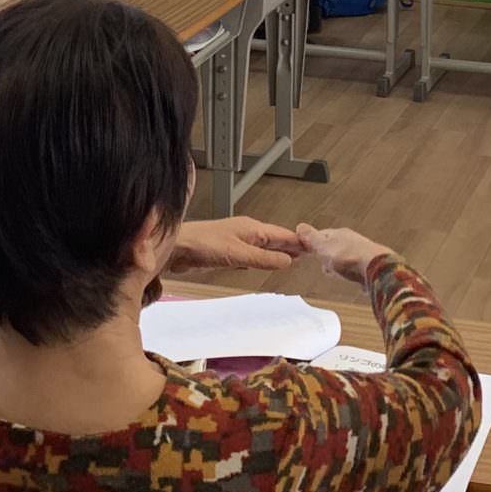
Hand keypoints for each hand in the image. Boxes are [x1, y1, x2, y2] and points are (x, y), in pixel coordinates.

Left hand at [169, 215, 305, 273]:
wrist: (175, 248)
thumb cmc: (202, 245)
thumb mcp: (238, 254)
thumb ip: (263, 259)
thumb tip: (288, 261)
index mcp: (252, 228)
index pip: (283, 234)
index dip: (299, 240)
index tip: (315, 245)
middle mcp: (247, 232)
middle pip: (275, 239)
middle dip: (292, 245)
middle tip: (310, 252)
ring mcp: (236, 240)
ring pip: (264, 246)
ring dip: (278, 252)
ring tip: (293, 258)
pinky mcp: (226, 251)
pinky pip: (251, 254)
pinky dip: (262, 258)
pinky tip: (263, 263)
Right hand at [297, 224, 391, 285]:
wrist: (376, 270)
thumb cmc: (349, 257)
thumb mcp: (323, 246)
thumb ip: (311, 238)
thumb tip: (300, 226)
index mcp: (339, 234)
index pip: (322, 234)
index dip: (312, 242)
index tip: (306, 247)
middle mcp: (352, 241)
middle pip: (335, 246)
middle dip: (327, 254)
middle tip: (320, 260)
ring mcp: (362, 254)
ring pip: (346, 258)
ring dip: (339, 264)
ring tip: (333, 272)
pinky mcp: (370, 268)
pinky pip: (355, 269)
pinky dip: (350, 273)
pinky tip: (349, 278)